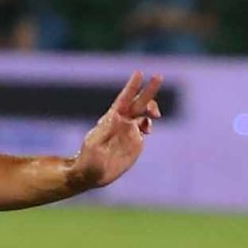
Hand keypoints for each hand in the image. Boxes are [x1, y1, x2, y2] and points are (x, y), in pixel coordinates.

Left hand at [68, 73, 163, 190]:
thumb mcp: (94, 147)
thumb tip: (118, 116)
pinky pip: (144, 127)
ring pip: (143, 113)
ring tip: (156, 115)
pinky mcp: (134, 141)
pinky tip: (148, 129)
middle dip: (148, 89)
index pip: (123, 100)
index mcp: (110, 120)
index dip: (131, 87)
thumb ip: (105, 132)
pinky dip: (149, 124)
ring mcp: (129, 130)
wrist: (92, 173)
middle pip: (138, 102)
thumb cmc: (89, 161)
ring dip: (151, 108)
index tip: (138, 73)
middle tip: (158, 76)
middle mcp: (121, 122)